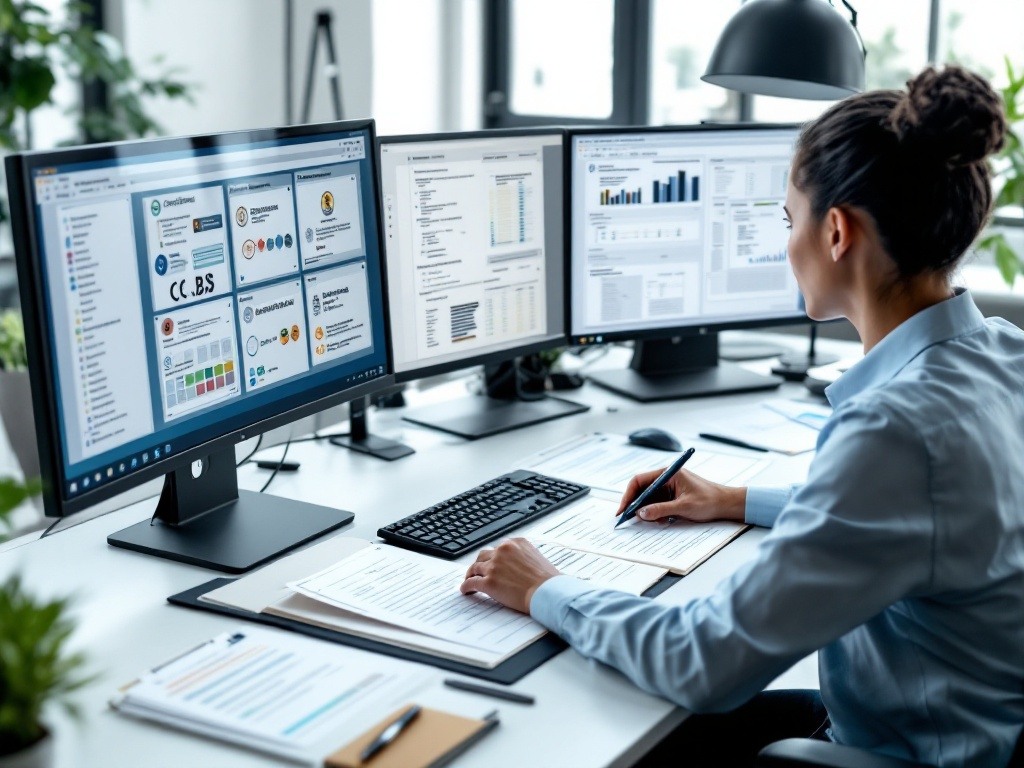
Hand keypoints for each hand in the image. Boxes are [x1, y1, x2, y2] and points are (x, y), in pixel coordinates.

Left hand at [460, 538, 558, 613]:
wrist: (548, 592)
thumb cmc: (547, 580)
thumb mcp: (536, 557)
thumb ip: (522, 557)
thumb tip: (515, 566)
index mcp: (514, 543)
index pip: (497, 548)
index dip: (493, 557)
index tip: (491, 563)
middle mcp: (502, 551)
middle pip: (483, 555)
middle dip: (480, 563)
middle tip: (478, 570)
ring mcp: (494, 566)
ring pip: (475, 568)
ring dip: (471, 574)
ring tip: (469, 580)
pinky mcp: (488, 582)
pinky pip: (472, 583)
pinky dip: (467, 586)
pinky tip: (466, 590)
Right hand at [616, 467, 746, 523]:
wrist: (727, 504)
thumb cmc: (709, 500)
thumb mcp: (683, 506)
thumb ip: (661, 510)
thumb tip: (641, 513)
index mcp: (668, 473)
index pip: (640, 480)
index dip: (628, 495)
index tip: (624, 509)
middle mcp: (666, 478)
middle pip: (642, 490)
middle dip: (636, 505)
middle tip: (629, 518)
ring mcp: (669, 487)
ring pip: (648, 499)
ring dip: (647, 511)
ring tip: (652, 521)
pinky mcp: (672, 496)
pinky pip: (657, 504)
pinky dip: (655, 513)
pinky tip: (660, 520)